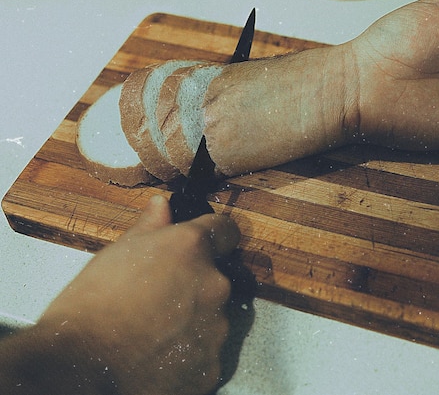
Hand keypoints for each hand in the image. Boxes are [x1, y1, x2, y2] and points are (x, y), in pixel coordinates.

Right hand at [38, 195, 240, 394]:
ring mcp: (216, 327)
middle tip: (158, 297)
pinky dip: (188, 353)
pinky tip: (157, 355)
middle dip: (194, 285)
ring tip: (153, 331)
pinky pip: (206, 352)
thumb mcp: (115, 255)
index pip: (224, 230)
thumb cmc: (90, 309)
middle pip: (215, 278)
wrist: (78, 369)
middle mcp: (213, 284)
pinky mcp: (211, 364)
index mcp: (191, 249)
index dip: (213, 235)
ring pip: (212, 317)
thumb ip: (149, 228)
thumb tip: (163, 205)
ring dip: (192, 320)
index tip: (202, 244)